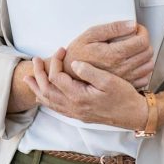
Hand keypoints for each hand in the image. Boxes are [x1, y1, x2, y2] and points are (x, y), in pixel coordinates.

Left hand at [24, 48, 147, 129]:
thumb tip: (73, 64)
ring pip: (48, 102)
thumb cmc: (124, 96)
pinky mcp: (78, 115)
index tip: (62, 49)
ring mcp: (75, 112)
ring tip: (29, 79)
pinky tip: (43, 95)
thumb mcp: (108, 80)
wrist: (134, 114)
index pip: (56, 77)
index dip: (55, 61)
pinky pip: (55, 108)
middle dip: (38, 74)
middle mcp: (73, 107)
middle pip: (46, 90)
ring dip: (37, 88)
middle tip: (36, 60)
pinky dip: (46, 100)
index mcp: (78, 96)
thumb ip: (89, 71)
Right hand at [63, 21, 153, 88]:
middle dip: (144, 41)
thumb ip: (112, 28)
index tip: (136, 28)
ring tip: (134, 49)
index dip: (142, 31)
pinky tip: (134, 62)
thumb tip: (130, 25)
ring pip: (149, 64)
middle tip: (134, 37)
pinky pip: (145, 76)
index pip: (142, 41)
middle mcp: (122, 68)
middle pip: (148, 52)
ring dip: (145, 54)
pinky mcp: (126, 85)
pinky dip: (143, 68)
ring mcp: (125, 78)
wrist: (71, 75)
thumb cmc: (78, 55)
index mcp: (114, 54)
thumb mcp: (90, 35)